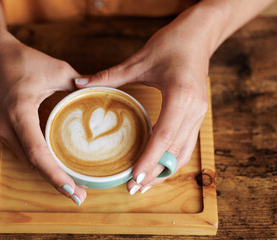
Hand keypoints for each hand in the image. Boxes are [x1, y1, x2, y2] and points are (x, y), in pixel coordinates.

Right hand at [0, 35, 85, 204]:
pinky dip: (42, 163)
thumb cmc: (23, 60)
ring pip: (29, 161)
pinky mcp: (7, 130)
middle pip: (33, 164)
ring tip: (73, 187)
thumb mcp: (57, 69)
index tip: (73, 191)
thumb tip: (103, 97)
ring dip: (49, 175)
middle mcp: (8, 127)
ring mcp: (4, 131)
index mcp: (19, 112)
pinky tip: (58, 168)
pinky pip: (26, 152)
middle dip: (56, 182)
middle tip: (81, 196)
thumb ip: (81, 85)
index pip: (38, 152)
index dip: (55, 175)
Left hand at [75, 23, 208, 194]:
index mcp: (180, 96)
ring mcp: (199, 114)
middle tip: (133, 189)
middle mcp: (194, 110)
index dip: (149, 161)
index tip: (134, 180)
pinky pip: (186, 144)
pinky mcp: (197, 115)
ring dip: (165, 170)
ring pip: (184, 153)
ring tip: (143, 184)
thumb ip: (108, 76)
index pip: (164, 137)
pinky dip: (171, 159)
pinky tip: (156, 165)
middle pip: (176, 152)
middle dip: (155, 174)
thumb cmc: (171, 44)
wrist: (198, 36)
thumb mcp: (139, 60)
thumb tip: (79, 84)